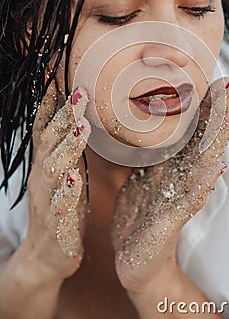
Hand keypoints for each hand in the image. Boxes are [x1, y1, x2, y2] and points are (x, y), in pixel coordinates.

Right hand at [23, 79, 90, 280]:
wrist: (45, 256)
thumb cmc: (59, 207)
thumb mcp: (62, 173)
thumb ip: (67, 148)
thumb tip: (79, 116)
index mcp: (46, 164)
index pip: (44, 129)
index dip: (49, 104)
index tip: (57, 77)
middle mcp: (43, 178)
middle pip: (50, 143)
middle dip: (64, 116)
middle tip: (80, 93)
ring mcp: (48, 201)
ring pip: (55, 170)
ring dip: (67, 148)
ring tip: (80, 127)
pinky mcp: (58, 225)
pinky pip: (61, 208)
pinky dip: (66, 193)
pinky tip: (73, 179)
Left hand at [111, 78, 228, 293]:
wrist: (134, 261)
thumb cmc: (138, 218)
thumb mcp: (140, 179)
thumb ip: (151, 157)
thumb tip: (151, 132)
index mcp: (171, 166)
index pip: (193, 131)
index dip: (206, 106)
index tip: (219, 79)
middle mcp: (181, 178)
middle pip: (205, 140)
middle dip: (221, 112)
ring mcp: (179, 198)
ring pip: (204, 164)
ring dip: (220, 140)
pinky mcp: (172, 220)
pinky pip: (190, 201)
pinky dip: (205, 184)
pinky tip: (218, 168)